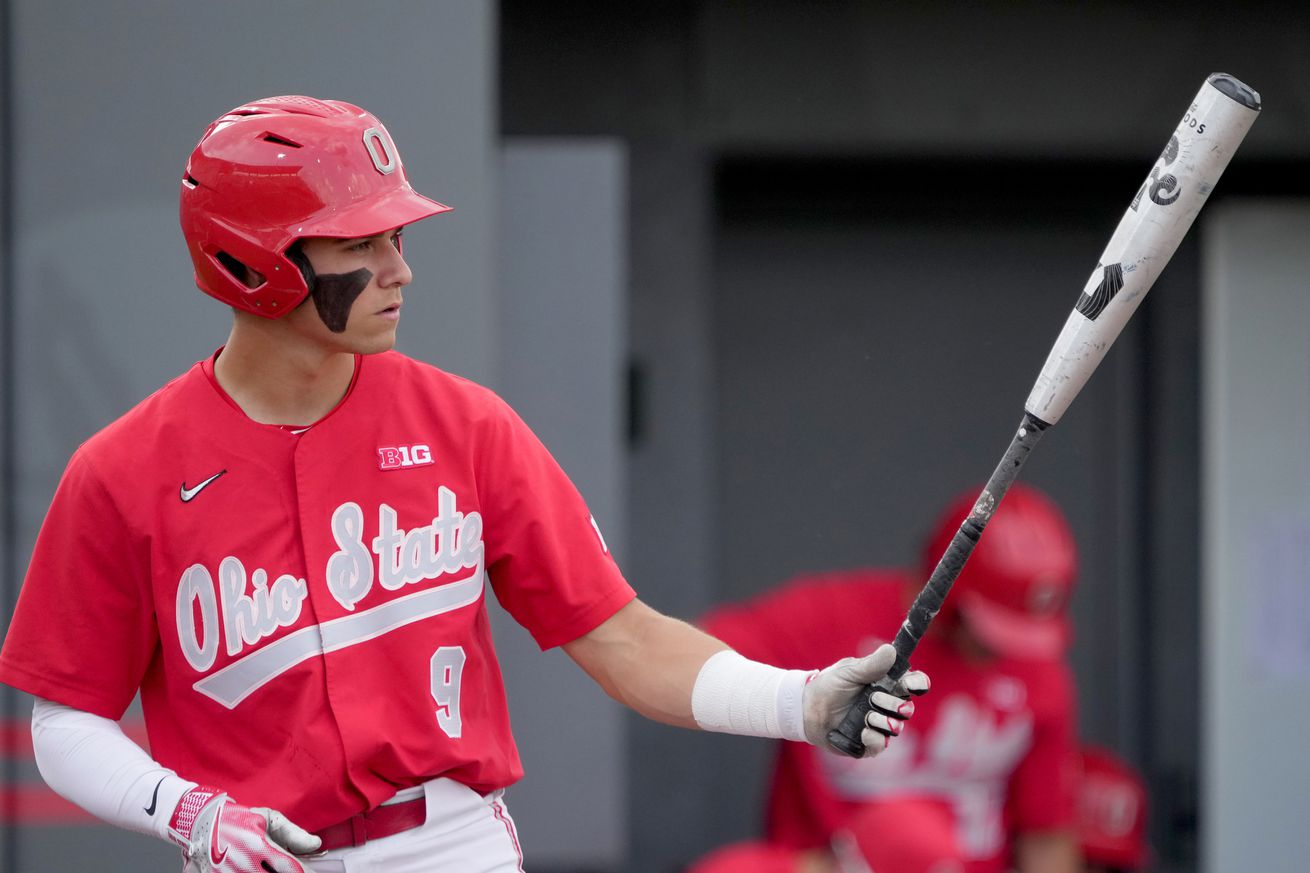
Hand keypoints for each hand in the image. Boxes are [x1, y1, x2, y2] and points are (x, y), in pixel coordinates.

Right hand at [167, 786, 321, 872]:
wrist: (199, 822)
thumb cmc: (236, 819)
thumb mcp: (267, 819)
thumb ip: (293, 834)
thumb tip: (315, 845)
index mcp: (258, 845)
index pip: (291, 868)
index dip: (306, 872)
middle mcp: (244, 864)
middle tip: (294, 870)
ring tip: (269, 866)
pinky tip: (258, 868)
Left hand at [801, 643, 928, 756]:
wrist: (807, 708)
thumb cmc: (830, 685)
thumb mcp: (848, 672)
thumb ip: (871, 665)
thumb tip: (891, 650)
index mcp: (886, 684)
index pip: (914, 683)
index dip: (918, 683)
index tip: (912, 684)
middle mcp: (887, 706)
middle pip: (907, 707)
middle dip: (894, 704)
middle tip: (874, 698)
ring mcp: (879, 725)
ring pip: (897, 727)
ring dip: (883, 721)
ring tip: (866, 716)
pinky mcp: (868, 743)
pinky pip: (882, 744)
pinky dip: (874, 737)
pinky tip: (863, 731)